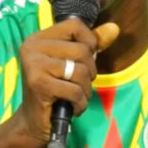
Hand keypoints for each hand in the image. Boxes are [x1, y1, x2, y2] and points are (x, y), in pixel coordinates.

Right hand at [12, 19, 119, 147]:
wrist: (32, 122)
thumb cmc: (54, 90)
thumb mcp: (72, 63)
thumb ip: (91, 44)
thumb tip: (115, 28)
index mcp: (38, 38)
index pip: (74, 25)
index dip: (89, 42)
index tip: (84, 60)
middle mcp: (32, 48)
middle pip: (81, 50)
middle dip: (89, 72)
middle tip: (78, 84)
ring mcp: (34, 65)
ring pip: (81, 71)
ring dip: (85, 90)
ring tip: (75, 97)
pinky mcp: (38, 84)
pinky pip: (75, 90)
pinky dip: (80, 103)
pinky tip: (72, 107)